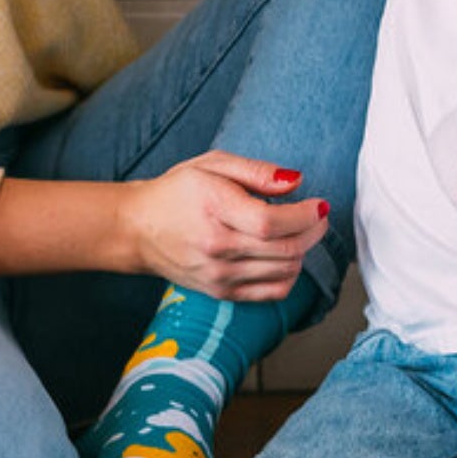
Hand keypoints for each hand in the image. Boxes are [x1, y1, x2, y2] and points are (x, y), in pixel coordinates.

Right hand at [123, 152, 328, 299]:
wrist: (137, 230)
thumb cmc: (175, 193)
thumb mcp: (212, 165)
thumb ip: (256, 172)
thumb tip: (296, 182)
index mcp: (216, 210)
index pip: (273, 222)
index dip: (305, 215)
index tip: (319, 205)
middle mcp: (218, 248)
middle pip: (286, 249)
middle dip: (313, 232)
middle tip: (318, 217)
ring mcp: (220, 274)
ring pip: (285, 271)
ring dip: (304, 252)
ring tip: (300, 233)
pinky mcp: (222, 291)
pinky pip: (272, 292)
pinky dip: (289, 276)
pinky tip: (286, 257)